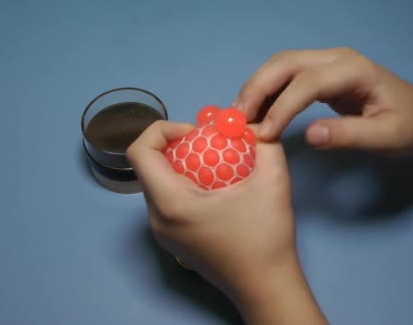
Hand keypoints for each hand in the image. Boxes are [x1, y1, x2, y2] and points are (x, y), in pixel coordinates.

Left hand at [127, 120, 327, 323]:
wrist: (266, 287)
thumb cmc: (265, 238)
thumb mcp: (273, 181)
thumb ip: (265, 143)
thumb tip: (255, 126)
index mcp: (171, 202)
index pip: (139, 151)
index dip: (161, 130)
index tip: (195, 132)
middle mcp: (157, 218)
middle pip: (148, 166)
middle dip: (175, 144)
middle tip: (208, 142)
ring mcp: (162, 232)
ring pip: (157, 182)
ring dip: (180, 163)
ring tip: (213, 163)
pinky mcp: (172, 240)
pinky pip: (166, 199)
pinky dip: (183, 182)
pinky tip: (214, 186)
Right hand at [234, 47, 412, 154]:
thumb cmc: (409, 126)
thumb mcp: (387, 137)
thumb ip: (350, 135)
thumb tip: (310, 136)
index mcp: (354, 70)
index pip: (306, 83)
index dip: (281, 108)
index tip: (263, 135)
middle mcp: (337, 58)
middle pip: (285, 64)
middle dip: (257, 89)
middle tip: (237, 120)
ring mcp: (328, 63)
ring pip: (281, 66)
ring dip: (256, 88)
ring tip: (239, 117)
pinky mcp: (321, 73)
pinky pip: (286, 76)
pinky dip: (267, 92)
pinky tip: (256, 112)